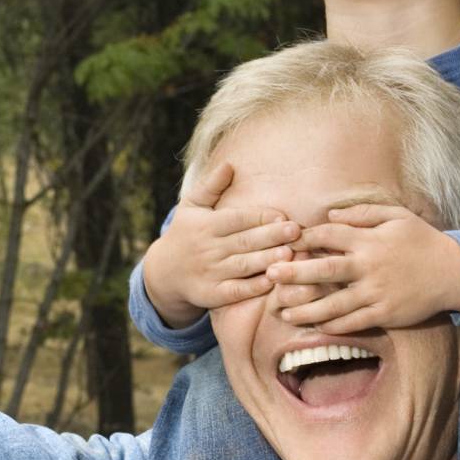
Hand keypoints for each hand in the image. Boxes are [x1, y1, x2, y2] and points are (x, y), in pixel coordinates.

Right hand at [140, 163, 299, 328]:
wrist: (164, 271)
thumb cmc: (185, 232)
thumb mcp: (191, 206)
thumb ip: (211, 186)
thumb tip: (230, 165)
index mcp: (206, 225)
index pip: (236, 219)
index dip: (260, 217)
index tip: (283, 216)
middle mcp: (207, 248)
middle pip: (243, 241)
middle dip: (270, 236)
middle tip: (295, 232)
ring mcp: (209, 273)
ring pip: (241, 266)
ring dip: (266, 260)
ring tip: (289, 255)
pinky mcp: (211, 294)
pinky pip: (234, 291)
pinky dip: (252, 288)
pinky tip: (271, 281)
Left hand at [268, 202, 459, 332]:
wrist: (454, 271)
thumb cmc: (422, 241)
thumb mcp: (396, 216)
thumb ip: (361, 213)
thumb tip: (328, 213)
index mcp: (369, 240)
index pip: (329, 235)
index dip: (304, 238)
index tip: (284, 242)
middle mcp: (369, 266)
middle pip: (324, 269)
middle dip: (295, 273)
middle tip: (270, 275)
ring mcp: (376, 292)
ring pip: (334, 304)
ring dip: (306, 309)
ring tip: (283, 313)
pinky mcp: (384, 314)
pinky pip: (353, 322)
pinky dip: (332, 325)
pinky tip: (314, 326)